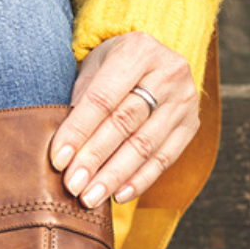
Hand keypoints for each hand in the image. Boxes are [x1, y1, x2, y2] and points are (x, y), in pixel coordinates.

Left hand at [50, 32, 199, 207]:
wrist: (151, 60)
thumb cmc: (111, 69)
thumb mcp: (91, 71)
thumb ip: (78, 105)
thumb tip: (62, 154)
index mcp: (137, 50)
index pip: (102, 98)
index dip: (78, 131)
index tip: (58, 160)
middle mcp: (168, 71)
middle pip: (125, 123)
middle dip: (95, 158)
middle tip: (73, 186)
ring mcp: (184, 100)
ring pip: (145, 145)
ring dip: (114, 176)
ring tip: (90, 198)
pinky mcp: (191, 124)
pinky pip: (165, 159)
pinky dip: (139, 180)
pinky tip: (118, 196)